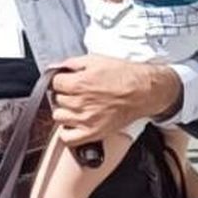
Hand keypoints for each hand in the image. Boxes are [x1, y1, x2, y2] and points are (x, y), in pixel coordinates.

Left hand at [50, 54, 181, 145]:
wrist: (144, 91)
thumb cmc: (123, 75)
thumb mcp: (96, 60)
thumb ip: (71, 63)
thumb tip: (53, 67)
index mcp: (79, 83)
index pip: (53, 83)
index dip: (60, 81)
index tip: (66, 81)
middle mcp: (80, 102)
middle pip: (56, 99)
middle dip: (64, 94)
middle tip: (77, 92)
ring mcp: (85, 119)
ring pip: (59, 116)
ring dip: (65, 111)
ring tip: (77, 106)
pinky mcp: (93, 133)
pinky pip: (68, 138)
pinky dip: (67, 131)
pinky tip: (75, 123)